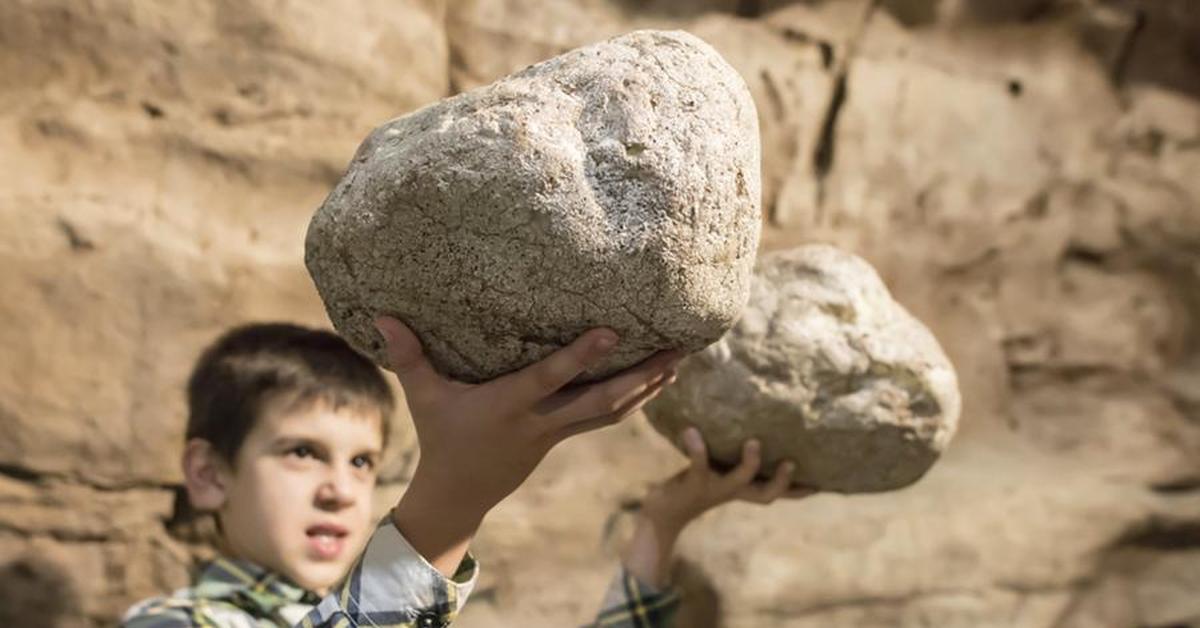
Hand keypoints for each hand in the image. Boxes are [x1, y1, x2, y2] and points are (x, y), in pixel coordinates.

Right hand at [376, 316, 680, 574]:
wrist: (460, 493)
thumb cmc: (442, 437)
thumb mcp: (423, 397)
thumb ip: (408, 356)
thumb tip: (383, 314)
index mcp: (510, 406)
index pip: (550, 378)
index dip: (581, 357)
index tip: (613, 332)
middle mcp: (541, 420)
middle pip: (601, 400)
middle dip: (641, 376)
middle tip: (678, 349)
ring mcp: (557, 432)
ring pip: (613, 410)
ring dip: (649, 387)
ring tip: (681, 360)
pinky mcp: (565, 435)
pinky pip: (608, 416)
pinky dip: (636, 398)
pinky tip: (659, 379)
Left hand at [623, 427, 815, 587]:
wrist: (661, 512)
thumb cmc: (691, 487)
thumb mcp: (715, 472)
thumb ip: (729, 457)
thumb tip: (745, 426)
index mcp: (740, 490)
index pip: (774, 492)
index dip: (797, 490)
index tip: (822, 483)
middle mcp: (731, 491)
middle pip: (765, 495)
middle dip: (781, 482)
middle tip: (792, 463)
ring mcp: (713, 488)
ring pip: (738, 481)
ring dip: (748, 464)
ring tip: (753, 441)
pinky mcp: (691, 482)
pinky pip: (697, 464)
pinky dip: (696, 448)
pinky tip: (691, 431)